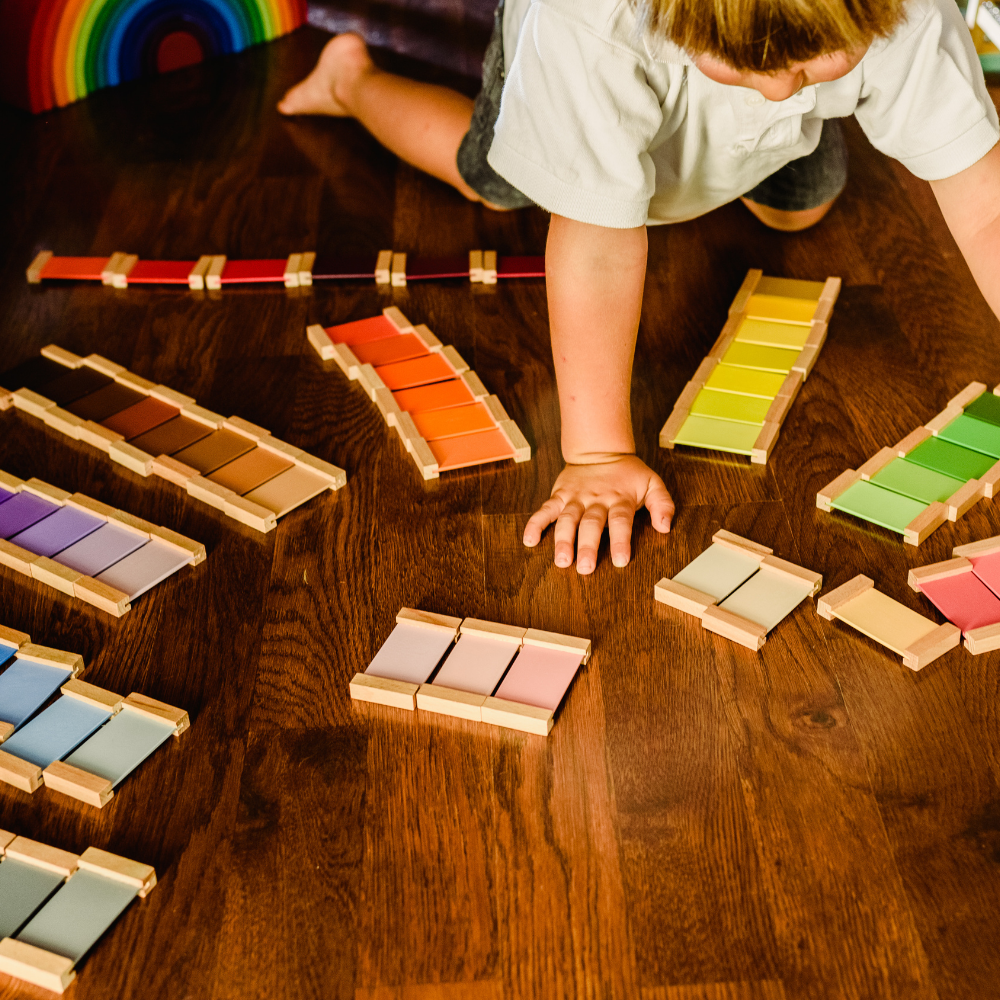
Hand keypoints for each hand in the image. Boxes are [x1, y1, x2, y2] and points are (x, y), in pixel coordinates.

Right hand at [523, 455, 673, 573]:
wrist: (599, 450)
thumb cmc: (627, 473)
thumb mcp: (652, 482)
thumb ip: (662, 504)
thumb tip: (665, 527)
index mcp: (619, 499)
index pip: (620, 521)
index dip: (620, 540)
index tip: (620, 560)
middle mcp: (596, 500)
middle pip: (591, 524)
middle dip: (587, 546)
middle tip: (585, 568)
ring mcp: (575, 498)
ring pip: (567, 519)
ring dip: (562, 540)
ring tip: (561, 560)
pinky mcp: (559, 496)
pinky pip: (545, 510)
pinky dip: (535, 524)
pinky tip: (529, 540)